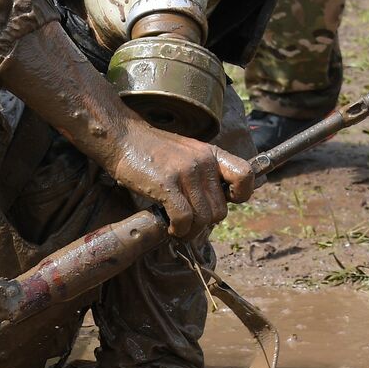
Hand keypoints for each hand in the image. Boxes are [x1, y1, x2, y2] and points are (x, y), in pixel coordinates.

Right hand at [105, 119, 254, 238]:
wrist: (123, 138)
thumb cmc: (153, 151)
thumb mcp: (187, 153)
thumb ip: (204, 173)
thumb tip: (215, 203)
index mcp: (211, 154)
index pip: (245, 175)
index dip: (241, 195)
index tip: (225, 201)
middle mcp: (203, 162)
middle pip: (220, 210)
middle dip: (204, 222)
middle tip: (189, 222)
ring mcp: (186, 173)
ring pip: (203, 219)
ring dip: (190, 230)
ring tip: (178, 227)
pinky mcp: (167, 184)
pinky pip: (184, 219)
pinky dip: (178, 229)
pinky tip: (170, 226)